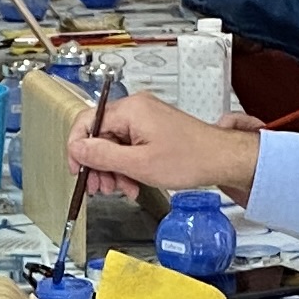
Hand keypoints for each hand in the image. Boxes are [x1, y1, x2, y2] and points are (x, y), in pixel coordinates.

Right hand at [68, 91, 262, 203]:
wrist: (221, 159)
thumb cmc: (190, 159)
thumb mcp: (139, 164)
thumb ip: (103, 156)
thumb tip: (77, 149)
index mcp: (130, 110)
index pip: (87, 122)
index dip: (78, 149)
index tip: (78, 170)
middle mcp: (135, 109)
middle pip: (99, 135)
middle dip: (98, 165)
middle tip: (100, 187)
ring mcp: (145, 119)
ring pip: (113, 144)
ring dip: (113, 170)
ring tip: (122, 189)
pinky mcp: (152, 130)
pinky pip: (128, 146)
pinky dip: (127, 166)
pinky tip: (133, 183)